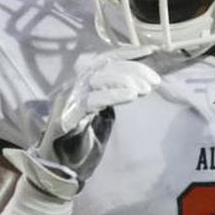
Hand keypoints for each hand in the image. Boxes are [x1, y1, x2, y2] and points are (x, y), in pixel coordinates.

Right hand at [3, 47, 159, 198]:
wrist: (60, 164)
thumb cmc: (82, 137)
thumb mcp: (104, 111)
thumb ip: (115, 94)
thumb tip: (141, 82)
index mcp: (85, 82)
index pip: (107, 58)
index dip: (128, 53)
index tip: (150, 51)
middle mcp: (76, 85)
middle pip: (106, 67)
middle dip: (132, 70)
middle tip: (154, 81)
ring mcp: (71, 98)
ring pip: (98, 79)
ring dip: (124, 80)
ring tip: (144, 89)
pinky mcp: (69, 114)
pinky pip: (92, 100)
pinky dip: (112, 95)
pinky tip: (130, 96)